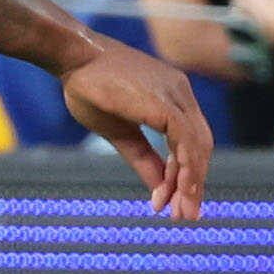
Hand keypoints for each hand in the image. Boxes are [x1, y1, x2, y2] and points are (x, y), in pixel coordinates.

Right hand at [46, 22, 215, 218]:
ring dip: (190, 182)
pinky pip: (184, 139)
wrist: (72, 56)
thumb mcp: (120, 132)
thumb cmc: (89, 87)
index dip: (184, 175)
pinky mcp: (163, 101)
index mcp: (174, 97)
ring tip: (180, 212)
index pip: (191, 142)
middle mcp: (181, 93)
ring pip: (197, 145)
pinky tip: (174, 190)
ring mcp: (175, 94)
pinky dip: (184, 167)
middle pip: (201, 146)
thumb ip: (143, 159)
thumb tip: (160, 192)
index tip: (171, 203)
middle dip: (193, 184)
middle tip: (185, 216)